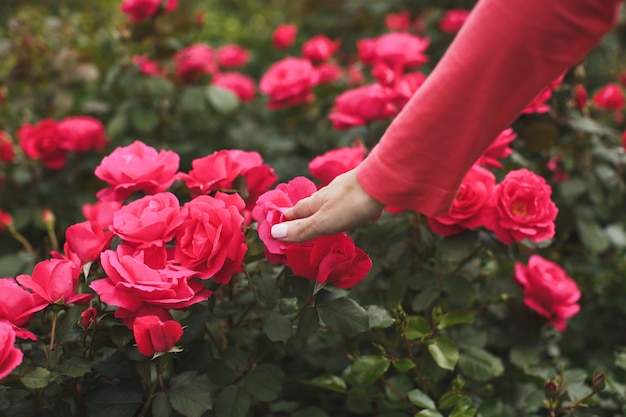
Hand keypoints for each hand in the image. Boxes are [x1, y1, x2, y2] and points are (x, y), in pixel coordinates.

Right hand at [270, 169, 384, 241]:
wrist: (381, 182)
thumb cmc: (351, 204)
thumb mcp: (323, 222)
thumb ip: (302, 229)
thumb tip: (274, 233)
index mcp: (315, 202)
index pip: (294, 212)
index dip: (284, 221)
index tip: (276, 229)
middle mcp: (326, 193)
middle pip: (310, 206)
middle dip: (302, 216)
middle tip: (296, 228)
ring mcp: (343, 189)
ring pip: (327, 202)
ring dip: (321, 212)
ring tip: (321, 221)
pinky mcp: (359, 189)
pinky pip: (343, 201)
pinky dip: (339, 209)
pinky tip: (346, 212)